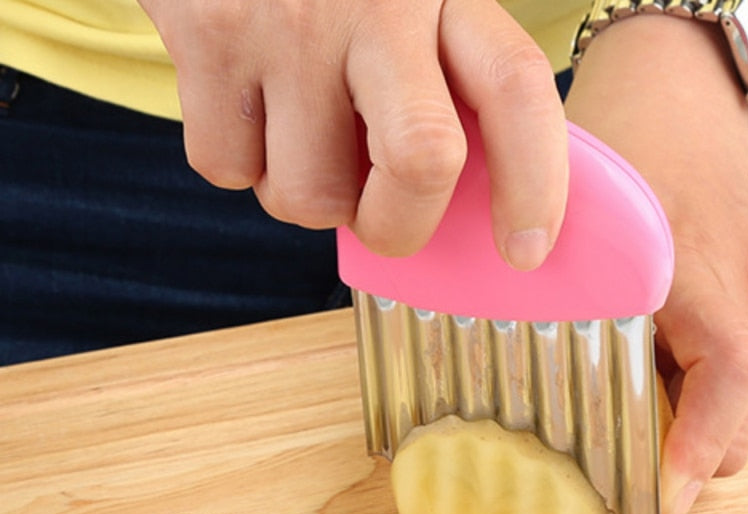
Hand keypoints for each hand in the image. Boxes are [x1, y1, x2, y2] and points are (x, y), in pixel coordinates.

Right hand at [137, 0, 567, 268]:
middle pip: (421, 164)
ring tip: (294, 129)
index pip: (515, 89)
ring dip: (304, 192)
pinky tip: (244, 105)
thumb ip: (441, 79)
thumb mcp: (407, 3)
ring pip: (309, 196)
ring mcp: (287, 22)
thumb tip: (450, 202)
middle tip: (379, 217)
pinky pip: (230, 170)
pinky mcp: (208, 37)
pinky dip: (238, 162)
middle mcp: (375, 1)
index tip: (526, 250)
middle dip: (397, 227)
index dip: (534, 182)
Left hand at [566, 16, 747, 513]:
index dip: (693, 450)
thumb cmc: (629, 155)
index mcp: (716, 274)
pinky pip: (741, 365)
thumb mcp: (594, 233)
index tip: (660, 504)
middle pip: (733, 415)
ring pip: (737, 398)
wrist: (680, 103)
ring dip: (683, 412)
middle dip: (676, 450)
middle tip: (609, 459)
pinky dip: (696, 381)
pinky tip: (655, 355)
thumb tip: (544, 396)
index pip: (727, 378)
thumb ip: (584, 311)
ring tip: (625, 387)